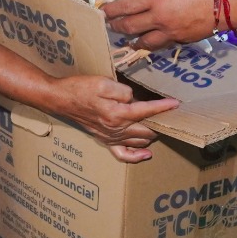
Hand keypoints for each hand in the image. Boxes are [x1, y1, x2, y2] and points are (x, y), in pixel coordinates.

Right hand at [47, 74, 175, 162]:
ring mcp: (110, 137)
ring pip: (139, 141)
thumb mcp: (102, 82)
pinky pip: (123, 154)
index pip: (146, 111)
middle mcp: (116, 129)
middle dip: (161, 123)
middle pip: (147, 130)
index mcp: (117, 113)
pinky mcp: (105, 140)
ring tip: (162, 126)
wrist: (60, 99)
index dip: (163, 107)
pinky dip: (136, 156)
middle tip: (172, 116)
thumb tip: (134, 98)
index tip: (176, 104)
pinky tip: (146, 153)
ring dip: (152, 135)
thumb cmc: (80, 88)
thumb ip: (122, 90)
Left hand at [102, 0, 218, 50]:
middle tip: (111, 26)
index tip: (104, 12)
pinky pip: (164, 43)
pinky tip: (154, 41)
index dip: (112, 11)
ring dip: (134, 41)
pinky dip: (155, 43)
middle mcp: (159, 18)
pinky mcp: (183, 39)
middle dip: (117, 27)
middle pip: (130, 28)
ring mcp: (171, 32)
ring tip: (129, 40)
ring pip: (145, 42)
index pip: (125, 7)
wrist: (227, 2)